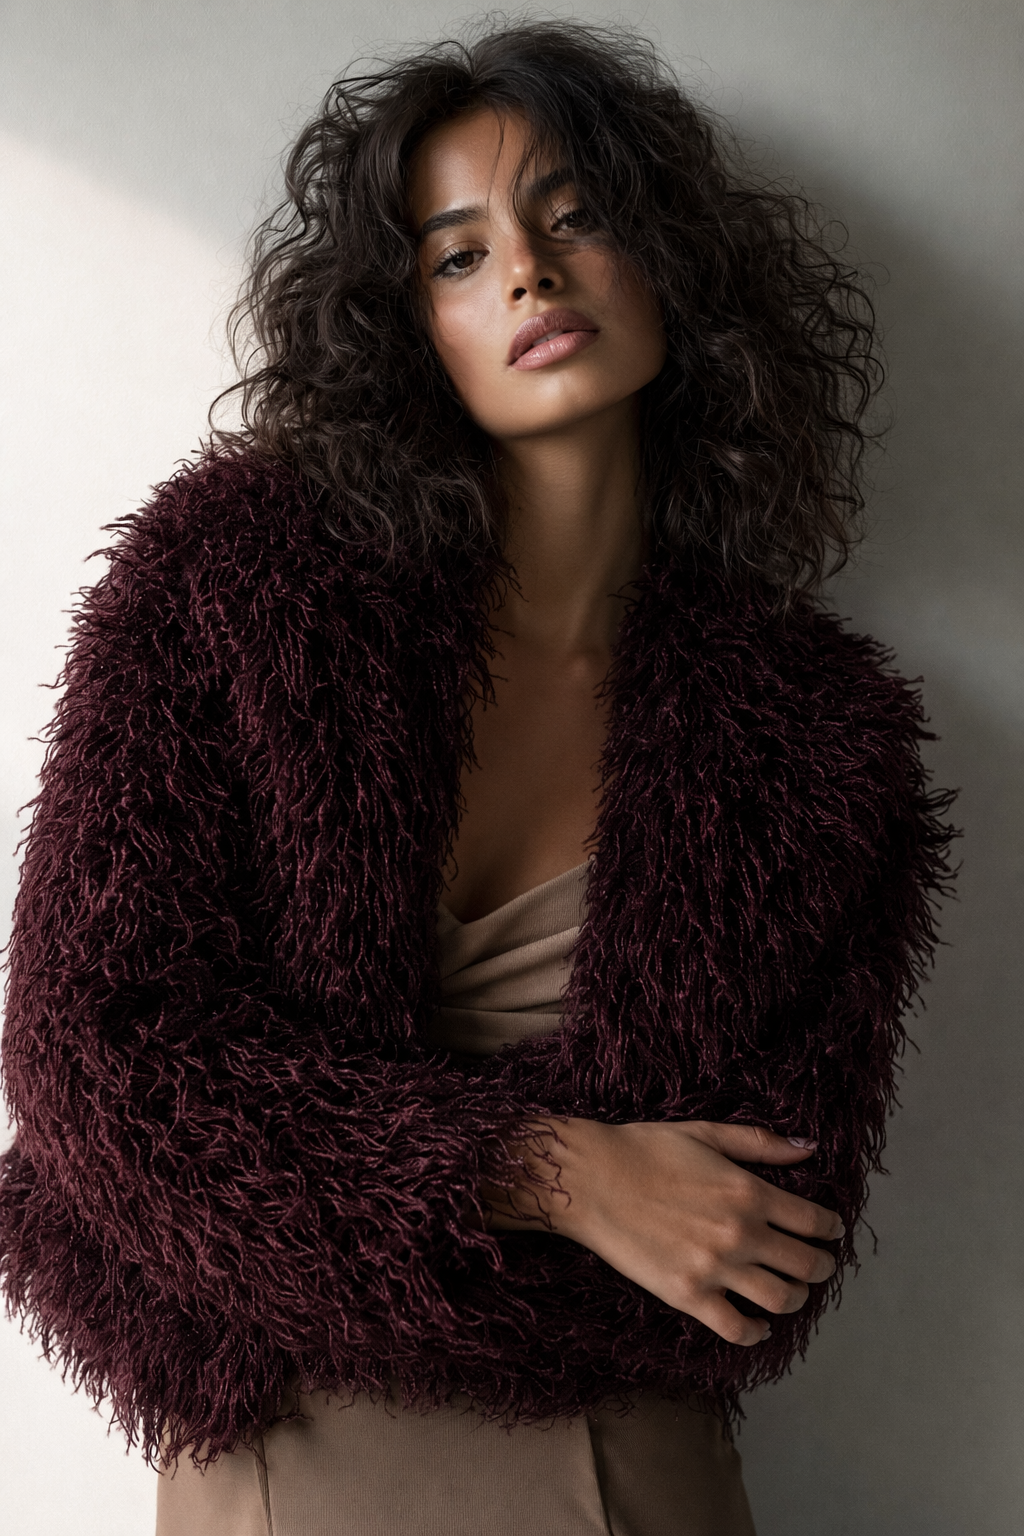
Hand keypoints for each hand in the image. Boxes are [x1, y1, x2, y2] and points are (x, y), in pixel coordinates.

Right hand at [488, 1119, 842, 1345]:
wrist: (590, 1179)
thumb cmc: (645, 1149)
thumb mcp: (707, 1134)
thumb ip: (760, 1143)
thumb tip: (809, 1147)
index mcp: (749, 1191)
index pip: (814, 1221)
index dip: (831, 1229)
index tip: (831, 1231)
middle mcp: (740, 1234)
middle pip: (807, 1264)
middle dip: (821, 1265)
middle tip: (818, 1263)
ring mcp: (716, 1269)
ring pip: (782, 1299)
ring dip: (796, 1297)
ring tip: (791, 1290)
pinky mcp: (688, 1296)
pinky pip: (738, 1328)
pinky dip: (757, 1331)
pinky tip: (759, 1323)